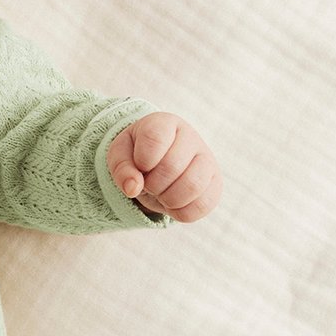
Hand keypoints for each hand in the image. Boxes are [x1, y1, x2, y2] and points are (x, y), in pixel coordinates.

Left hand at [106, 112, 221, 223]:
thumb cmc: (137, 156)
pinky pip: (202, 206)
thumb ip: (121, 168)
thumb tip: (132, 188)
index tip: (140, 165)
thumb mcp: (120, 156)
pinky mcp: (216, 184)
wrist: (157, 165)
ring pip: (192, 186)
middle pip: (172, 167)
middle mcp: (191, 137)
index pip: (154, 138)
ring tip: (160, 192)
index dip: (142, 160)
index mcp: (165, 123)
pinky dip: (180, 211)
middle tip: (148, 183)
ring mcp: (208, 160)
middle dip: (151, 184)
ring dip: (167, 199)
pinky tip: (172, 202)